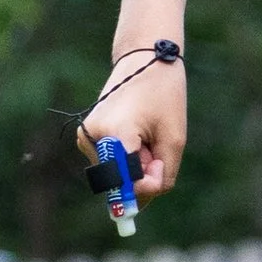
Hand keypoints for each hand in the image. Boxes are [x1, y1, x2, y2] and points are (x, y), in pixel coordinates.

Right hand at [78, 52, 187, 202]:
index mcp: (115, 134)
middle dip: (143, 172)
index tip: (161, 168)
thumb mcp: (175, 138)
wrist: (144, 59)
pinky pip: (111, 163)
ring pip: (116, 174)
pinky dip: (127, 157)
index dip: (147, 184)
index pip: (126, 183)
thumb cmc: (164, 96)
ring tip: (146, 133)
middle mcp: (93, 138)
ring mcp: (87, 138)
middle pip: (121, 181)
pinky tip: (136, 132)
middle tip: (156, 143)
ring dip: (136, 164)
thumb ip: (163, 175)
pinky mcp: (87, 137)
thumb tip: (142, 202)